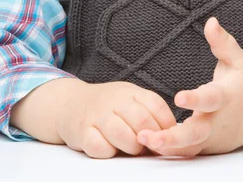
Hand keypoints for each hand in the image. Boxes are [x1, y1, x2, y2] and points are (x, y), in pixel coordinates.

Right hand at [55, 80, 176, 158]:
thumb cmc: (107, 106)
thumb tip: (171, 133)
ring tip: (131, 148)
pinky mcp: (82, 132)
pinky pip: (101, 148)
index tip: (166, 136)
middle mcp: (113, 100)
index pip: (156, 105)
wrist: (71, 104)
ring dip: (132, 147)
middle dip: (149, 138)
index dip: (166, 124)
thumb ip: (148, 111)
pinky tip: (109, 147)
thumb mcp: (129, 99)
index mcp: (130, 92)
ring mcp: (97, 115)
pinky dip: (109, 152)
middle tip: (148, 145)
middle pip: (141, 120)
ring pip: (123, 135)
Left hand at [137, 16, 242, 155]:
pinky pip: (189, 152)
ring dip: (166, 146)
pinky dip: (171, 151)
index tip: (178, 98)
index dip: (196, 100)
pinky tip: (149, 146)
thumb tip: (211, 21)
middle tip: (150, 136)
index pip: (211, 99)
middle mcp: (218, 120)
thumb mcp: (239, 59)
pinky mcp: (208, 147)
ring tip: (142, 139)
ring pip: (190, 147)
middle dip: (174, 137)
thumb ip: (223, 42)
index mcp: (226, 96)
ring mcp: (213, 137)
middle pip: (196, 133)